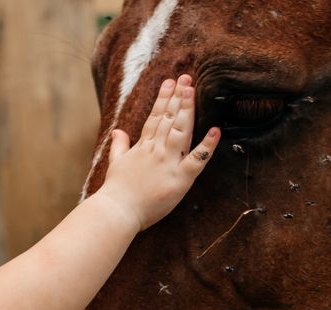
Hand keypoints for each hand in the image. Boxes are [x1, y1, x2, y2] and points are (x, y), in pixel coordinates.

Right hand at [96, 74, 219, 230]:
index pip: (155, 117)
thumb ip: (119, 146)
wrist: (118, 211)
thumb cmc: (116, 191)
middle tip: (186, 79)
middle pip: (169, 118)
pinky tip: (215, 131)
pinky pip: (197, 159)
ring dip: (188, 109)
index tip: (169, 82)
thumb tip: (117, 132)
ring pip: (181, 130)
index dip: (164, 99)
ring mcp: (169, 162)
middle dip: (178, 97)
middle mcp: (156, 150)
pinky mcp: (180, 179)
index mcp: (143, 147)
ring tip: (193, 90)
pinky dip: (207, 145)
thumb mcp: (115, 164)